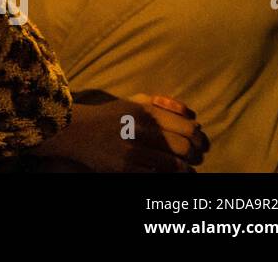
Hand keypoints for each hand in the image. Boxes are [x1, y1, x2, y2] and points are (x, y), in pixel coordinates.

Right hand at [34, 92, 207, 171]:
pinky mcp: (125, 168)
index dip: (200, 137)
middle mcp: (141, 129)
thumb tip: (193, 115)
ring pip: (174, 164)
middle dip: (196, 154)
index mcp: (145, 111)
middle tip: (197, 157)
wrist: (76, 131)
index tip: (201, 142)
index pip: (188, 127)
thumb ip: (163, 104)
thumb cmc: (110, 116)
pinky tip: (169, 173)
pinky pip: (157, 175)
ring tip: (188, 169)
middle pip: (184, 147)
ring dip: (186, 168)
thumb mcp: (133, 102)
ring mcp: (133, 150)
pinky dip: (167, 175)